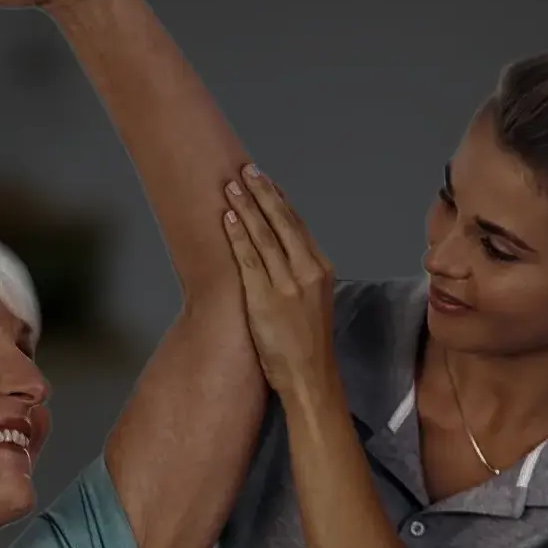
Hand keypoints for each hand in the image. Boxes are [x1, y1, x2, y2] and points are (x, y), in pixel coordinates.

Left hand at [222, 166, 336, 395]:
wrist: (310, 377)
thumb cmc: (307, 345)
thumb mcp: (311, 303)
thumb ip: (298, 277)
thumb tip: (280, 259)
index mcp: (319, 269)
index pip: (297, 225)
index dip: (280, 201)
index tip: (266, 181)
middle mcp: (307, 270)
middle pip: (282, 222)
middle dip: (262, 193)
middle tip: (246, 170)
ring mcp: (287, 284)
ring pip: (264, 236)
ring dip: (246, 208)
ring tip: (231, 186)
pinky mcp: (266, 299)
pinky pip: (249, 261)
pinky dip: (238, 238)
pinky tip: (228, 220)